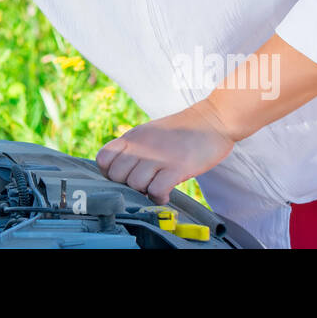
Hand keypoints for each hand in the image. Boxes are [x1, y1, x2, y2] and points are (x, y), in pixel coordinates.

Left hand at [94, 103, 235, 204]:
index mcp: (132, 137)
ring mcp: (158, 156)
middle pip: (116, 176)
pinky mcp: (177, 167)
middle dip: (127, 186)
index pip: (103, 159)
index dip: (110, 173)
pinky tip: (167, 192)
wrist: (212, 120)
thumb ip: (133, 148)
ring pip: (134, 184)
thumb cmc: (181, 131)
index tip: (125, 177)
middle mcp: (141, 146)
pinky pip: (156, 190)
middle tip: (143, 184)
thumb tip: (120, 172)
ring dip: (144, 192)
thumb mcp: (149, 133)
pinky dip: (159, 197)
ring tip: (157, 187)